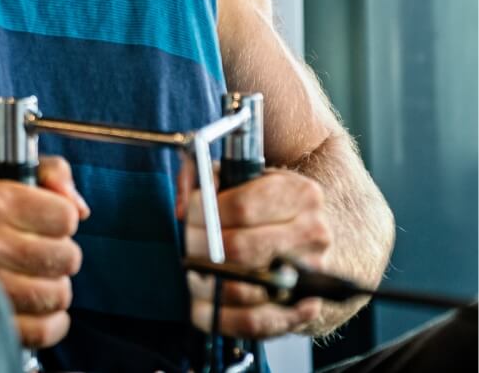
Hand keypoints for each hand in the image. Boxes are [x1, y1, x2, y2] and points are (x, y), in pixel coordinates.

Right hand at [0, 156, 88, 347]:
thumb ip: (48, 173)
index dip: (61, 217)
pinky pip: (42, 329)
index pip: (64, 216)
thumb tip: (79, 206)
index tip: (49, 220)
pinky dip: (50, 322)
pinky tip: (38, 306)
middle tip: (41, 248)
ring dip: (54, 286)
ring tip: (35, 275)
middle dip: (60, 251)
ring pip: (58, 294)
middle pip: (66, 257)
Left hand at [179, 167, 330, 338]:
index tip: (188, 214)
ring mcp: (310, 276)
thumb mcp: (242, 174)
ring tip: (192, 272)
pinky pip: (256, 322)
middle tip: (186, 244)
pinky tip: (201, 306)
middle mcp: (312, 235)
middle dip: (200, 248)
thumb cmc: (268, 204)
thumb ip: (205, 175)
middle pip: (240, 248)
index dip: (204, 213)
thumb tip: (184, 205)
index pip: (241, 207)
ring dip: (205, 283)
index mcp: (300, 195)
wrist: (313, 236)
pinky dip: (221, 318)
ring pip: (244, 289)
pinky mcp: (303, 310)